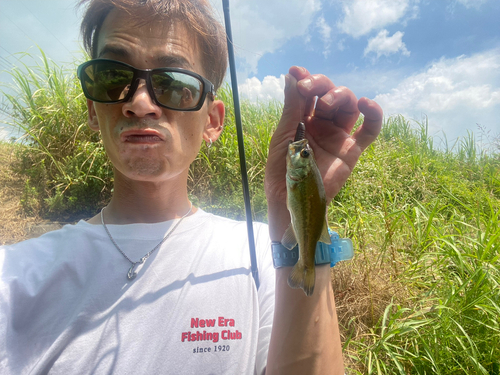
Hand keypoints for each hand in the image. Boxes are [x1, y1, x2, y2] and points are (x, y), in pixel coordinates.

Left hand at [265, 66, 382, 239]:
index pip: (309, 93)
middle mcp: (323, 124)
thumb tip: (292, 75)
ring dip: (341, 95)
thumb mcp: (284, 135)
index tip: (297, 71)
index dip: (306, 80)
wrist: (292, 200)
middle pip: (330, 94)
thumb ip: (292, 107)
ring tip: (326, 103)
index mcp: (303, 120)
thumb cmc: (281, 171)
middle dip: (321, 85)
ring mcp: (339, 136)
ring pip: (349, 105)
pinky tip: (366, 103)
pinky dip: (374, 114)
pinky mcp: (352, 150)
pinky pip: (370, 129)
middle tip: (309, 89)